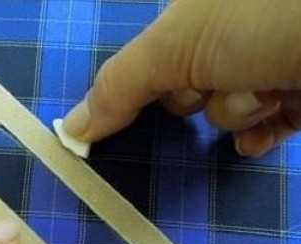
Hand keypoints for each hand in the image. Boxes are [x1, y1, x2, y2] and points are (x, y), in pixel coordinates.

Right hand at [63, 0, 300, 156]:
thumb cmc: (268, 19)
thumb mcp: (178, 44)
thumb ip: (120, 87)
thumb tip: (70, 130)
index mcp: (199, 11)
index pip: (151, 59)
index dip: (147, 84)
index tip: (143, 107)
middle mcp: (233, 32)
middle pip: (189, 86)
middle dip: (202, 93)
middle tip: (222, 76)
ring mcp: (270, 61)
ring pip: (229, 108)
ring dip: (241, 109)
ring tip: (269, 89)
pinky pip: (267, 126)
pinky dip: (262, 132)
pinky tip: (265, 129)